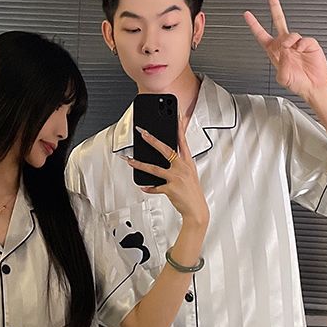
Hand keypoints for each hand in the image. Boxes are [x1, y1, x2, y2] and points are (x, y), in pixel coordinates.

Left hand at [123, 114, 208, 228]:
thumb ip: (179, 164)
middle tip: (143, 133)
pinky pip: (155, 187)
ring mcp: (176, 178)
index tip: (175, 116)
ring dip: (140, 164)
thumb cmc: (192, 192)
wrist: (197, 210)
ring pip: (154, 169)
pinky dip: (148, 188)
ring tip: (130, 160)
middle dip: (153, 140)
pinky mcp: (170, 189)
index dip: (179, 128)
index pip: (182, 141)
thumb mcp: (189, 175)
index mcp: (188, 162)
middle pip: (165, 150)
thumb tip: (167, 158)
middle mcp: (182, 168)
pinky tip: (143, 186)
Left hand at [244, 0, 326, 101]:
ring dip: (289, 41)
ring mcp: (297, 43)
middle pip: (278, 20)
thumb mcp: (282, 78)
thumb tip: (285, 51)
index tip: (247, 14)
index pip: (262, 35)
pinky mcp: (309, 44)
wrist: (313, 86)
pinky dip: (302, 45)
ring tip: (291, 50)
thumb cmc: (297, 83)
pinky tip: (301, 51)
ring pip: (290, 33)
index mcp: (275, 52)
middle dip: (274, 6)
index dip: (254, 25)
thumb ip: (281, 66)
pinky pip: (304, 39)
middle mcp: (285, 45)